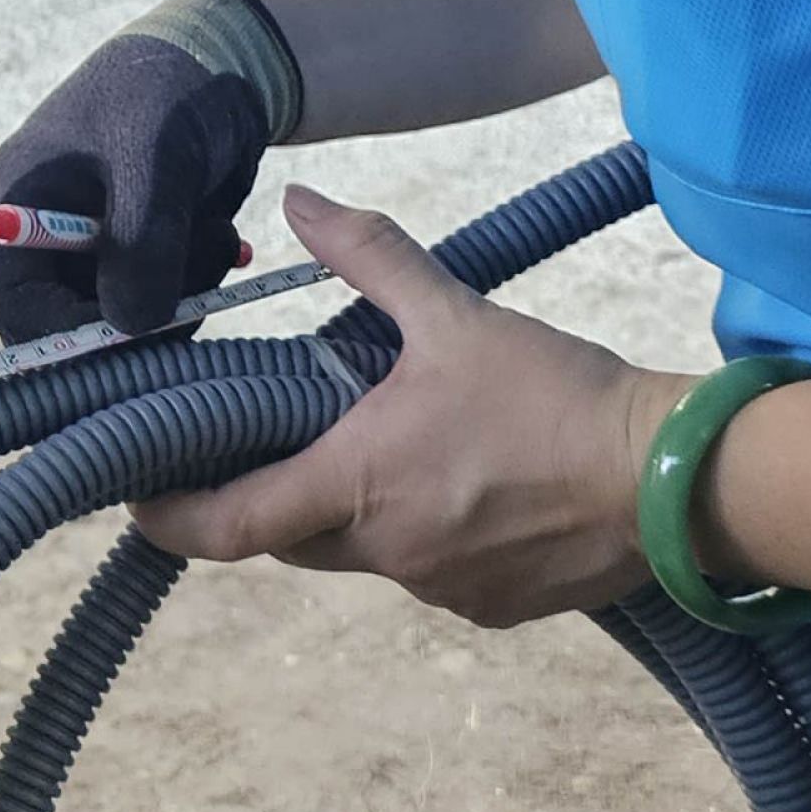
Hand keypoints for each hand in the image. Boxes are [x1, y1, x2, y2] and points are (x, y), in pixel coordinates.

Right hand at [0, 0, 288, 339]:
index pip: (14, 306)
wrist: (227, 65)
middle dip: (136, 316)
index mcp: (15, 203)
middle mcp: (42, 234)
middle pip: (69, 322)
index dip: (68, 334)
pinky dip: (196, 283)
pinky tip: (219, 238)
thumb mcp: (153, 165)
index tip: (137, 331)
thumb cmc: (169, 94)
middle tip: (194, 288)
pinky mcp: (137, 252)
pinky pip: (160, 300)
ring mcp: (90, 246)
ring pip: (124, 318)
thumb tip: (130, 329)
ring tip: (214, 239)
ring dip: (178, 295)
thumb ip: (138, 249)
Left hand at [130, 187, 685, 627]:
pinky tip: (471, 486)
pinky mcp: (494, 610)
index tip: (136, 502)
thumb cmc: (556, 396)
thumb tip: (302, 201)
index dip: (173, 518)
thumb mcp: (455, 314)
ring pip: (368, 553)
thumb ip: (370, 256)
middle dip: (278, 497)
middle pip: (295, 538)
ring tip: (404, 448)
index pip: (233, 525)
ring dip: (366, 510)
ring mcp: (443, 591)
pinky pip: (432, 572)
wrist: (674, 479)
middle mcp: (389, 554)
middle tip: (276, 448)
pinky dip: (430, 532)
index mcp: (359, 486)